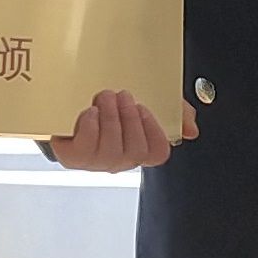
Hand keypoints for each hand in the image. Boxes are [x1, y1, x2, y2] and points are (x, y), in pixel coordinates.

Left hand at [39, 87, 188, 170]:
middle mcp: (119, 159)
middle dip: (129, 120)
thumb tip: (190, 129)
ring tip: (105, 98)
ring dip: (110, 120)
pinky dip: (89, 128)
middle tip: (122, 96)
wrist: (67, 109)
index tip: (144, 108)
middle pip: (134, 151)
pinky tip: (89, 113)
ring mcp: (96, 161)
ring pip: (111, 151)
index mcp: (138, 148)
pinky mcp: (73, 157)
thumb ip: (174, 112)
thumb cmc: (107, 109)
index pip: (157, 153)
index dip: (154, 131)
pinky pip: (85, 150)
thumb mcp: (144, 103)